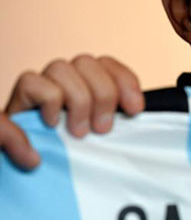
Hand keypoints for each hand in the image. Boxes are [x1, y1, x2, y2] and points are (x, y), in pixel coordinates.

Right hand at [0, 55, 143, 168]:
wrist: (33, 157)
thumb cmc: (71, 146)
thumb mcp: (100, 130)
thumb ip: (116, 116)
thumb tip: (138, 112)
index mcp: (89, 78)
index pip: (109, 64)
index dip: (126, 83)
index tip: (135, 110)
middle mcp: (67, 74)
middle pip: (89, 63)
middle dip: (103, 96)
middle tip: (103, 129)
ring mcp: (44, 79)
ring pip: (63, 68)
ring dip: (78, 101)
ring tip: (79, 132)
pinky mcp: (24, 90)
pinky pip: (38, 84)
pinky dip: (50, 105)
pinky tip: (54, 124)